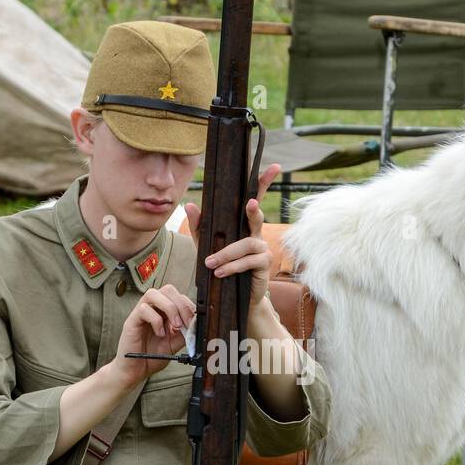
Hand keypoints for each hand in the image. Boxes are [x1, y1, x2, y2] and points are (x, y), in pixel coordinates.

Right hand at [112, 284, 195, 389]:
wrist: (136, 370)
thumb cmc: (152, 356)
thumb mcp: (175, 344)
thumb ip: (185, 333)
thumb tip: (197, 323)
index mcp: (164, 311)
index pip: (178, 296)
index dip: (188, 305)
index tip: (195, 321)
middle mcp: (152, 308)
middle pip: (167, 290)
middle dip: (181, 304)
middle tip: (186, 322)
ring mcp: (141, 313)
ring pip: (153, 294)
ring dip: (169, 308)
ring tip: (175, 326)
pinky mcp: (131, 320)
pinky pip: (144, 309)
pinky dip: (156, 320)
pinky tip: (160, 334)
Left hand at [184, 162, 280, 314]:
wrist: (235, 297)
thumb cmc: (224, 267)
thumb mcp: (206, 246)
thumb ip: (199, 226)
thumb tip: (190, 204)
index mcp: (244, 225)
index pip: (254, 200)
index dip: (264, 183)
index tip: (275, 167)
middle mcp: (256, 234)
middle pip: (257, 216)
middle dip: (254, 208)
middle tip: (250, 203)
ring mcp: (262, 248)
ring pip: (246, 244)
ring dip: (227, 253)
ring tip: (210, 263)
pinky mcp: (264, 264)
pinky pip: (248, 261)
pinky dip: (232, 266)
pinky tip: (220, 272)